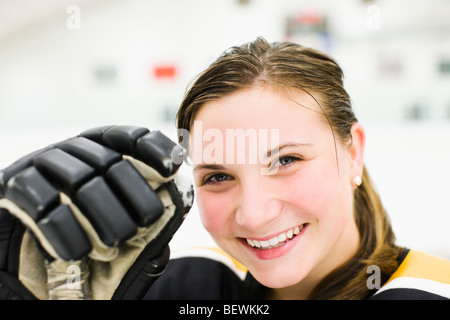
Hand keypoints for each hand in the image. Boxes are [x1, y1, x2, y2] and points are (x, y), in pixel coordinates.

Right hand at [0, 125, 192, 298]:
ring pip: (79, 181)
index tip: (172, 167)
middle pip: (108, 161)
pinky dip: (65, 230)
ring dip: (103, 213)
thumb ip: (142, 211)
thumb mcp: (118, 217)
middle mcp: (71, 150)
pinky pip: (43, 203)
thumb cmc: (86, 232)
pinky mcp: (13, 185)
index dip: (152, 148)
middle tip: (147, 220)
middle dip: (134, 192)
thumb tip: (174, 203)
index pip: (129, 137)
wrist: (30, 252)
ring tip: (117, 240)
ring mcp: (40, 163)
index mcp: (98, 148)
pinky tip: (80, 251)